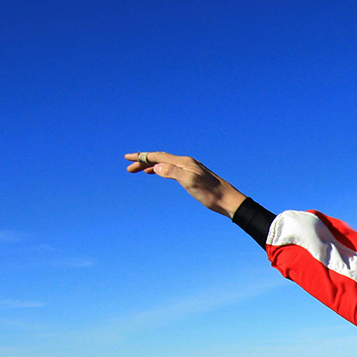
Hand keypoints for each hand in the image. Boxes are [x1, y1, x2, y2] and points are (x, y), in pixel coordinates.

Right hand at [124, 152, 249, 217]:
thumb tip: (156, 166)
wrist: (228, 200)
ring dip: (151, 165)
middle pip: (160, 158)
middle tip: (128, 168)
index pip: (159, 156)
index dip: (142, 156)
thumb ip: (173, 173)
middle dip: (143, 161)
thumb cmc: (211, 194)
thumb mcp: (191, 183)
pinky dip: (162, 169)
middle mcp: (187, 162)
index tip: (127, 158)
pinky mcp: (193, 175)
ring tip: (139, 171)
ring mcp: (190, 168)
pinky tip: (158, 173)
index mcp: (184, 162)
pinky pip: (172, 168)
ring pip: (166, 163)